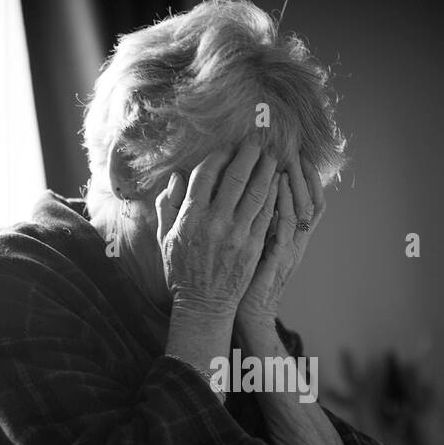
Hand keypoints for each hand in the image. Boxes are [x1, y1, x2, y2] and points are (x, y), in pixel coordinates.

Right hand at [156, 135, 280, 317]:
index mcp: (190, 217)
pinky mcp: (254, 246)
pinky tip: (278, 181)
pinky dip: (274, 194)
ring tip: (272, 155)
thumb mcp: (165, 237)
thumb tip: (177, 177)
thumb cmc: (182, 270)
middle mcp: (214, 222)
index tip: (229, 145)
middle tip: (257, 140)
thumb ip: (168, 205)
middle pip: (235, 177)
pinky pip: (268, 213)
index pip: (206, 175)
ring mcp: (237, 234)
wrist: (204, 304)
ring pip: (256, 192)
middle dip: (248, 154)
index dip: (220, 155)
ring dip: (266, 169)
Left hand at [236, 156, 325, 328]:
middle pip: (311, 201)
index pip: (308, 204)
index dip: (308, 180)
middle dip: (305, 174)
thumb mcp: (257, 249)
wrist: (247, 317)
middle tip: (295, 149)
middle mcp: (296, 243)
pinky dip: (283, 201)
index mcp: (292, 240)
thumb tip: (254, 199)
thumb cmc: (245, 284)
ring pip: (302, 209)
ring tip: (289, 158)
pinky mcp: (277, 257)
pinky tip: (277, 182)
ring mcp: (289, 250)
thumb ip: (260, 225)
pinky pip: (285, 224)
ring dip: (296, 181)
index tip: (298, 155)